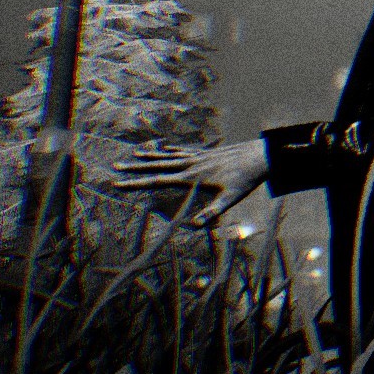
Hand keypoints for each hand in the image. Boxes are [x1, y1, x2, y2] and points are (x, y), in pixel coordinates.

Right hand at [113, 138, 269, 227]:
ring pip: (168, 156)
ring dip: (150, 156)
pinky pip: (182, 151)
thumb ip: (213, 212)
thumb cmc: (245, 180)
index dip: (137, 182)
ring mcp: (198, 157)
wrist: (258, 156)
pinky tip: (162, 149)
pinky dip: (169, 150)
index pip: (158, 180)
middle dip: (136, 167)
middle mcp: (191, 164)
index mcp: (192, 177)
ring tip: (133, 154)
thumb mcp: (230, 199)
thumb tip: (195, 225)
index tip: (118, 183)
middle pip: (158, 166)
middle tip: (115, 167)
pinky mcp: (205, 153)